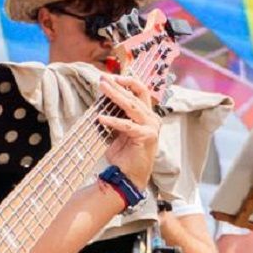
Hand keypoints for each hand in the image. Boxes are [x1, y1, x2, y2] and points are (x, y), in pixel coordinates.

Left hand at [98, 75, 159, 190]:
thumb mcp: (118, 130)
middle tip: (102, 79)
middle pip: (135, 95)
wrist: (129, 175)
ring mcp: (151, 127)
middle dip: (117, 85)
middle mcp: (152, 119)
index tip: (111, 77)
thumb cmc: (124, 154)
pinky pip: (127, 126)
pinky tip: (100, 118)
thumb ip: (115, 115)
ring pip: (132, 106)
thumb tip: (102, 99)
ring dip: (116, 96)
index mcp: (147, 115)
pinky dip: (113, 121)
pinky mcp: (147, 137)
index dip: (128, 81)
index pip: (141, 91)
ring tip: (102, 88)